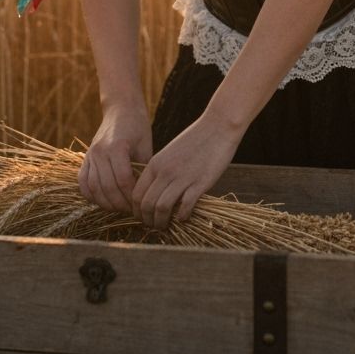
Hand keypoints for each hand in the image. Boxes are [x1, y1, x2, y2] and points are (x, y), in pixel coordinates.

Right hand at [77, 102, 152, 214]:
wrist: (121, 109)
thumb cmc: (138, 126)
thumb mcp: (146, 145)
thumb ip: (143, 169)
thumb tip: (146, 194)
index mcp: (117, 146)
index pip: (123, 180)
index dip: (132, 196)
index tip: (141, 203)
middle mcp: (100, 151)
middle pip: (107, 187)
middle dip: (120, 203)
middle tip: (132, 211)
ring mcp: (90, 154)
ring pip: (93, 187)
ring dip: (106, 202)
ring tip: (119, 208)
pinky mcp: (85, 158)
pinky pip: (82, 181)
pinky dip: (90, 195)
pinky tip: (102, 201)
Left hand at [130, 113, 242, 230]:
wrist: (218, 127)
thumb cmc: (195, 140)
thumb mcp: (170, 153)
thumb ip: (161, 171)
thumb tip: (156, 192)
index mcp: (155, 164)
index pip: (136, 194)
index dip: (137, 211)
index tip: (143, 217)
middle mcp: (165, 172)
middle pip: (146, 205)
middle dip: (147, 220)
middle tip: (154, 226)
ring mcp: (182, 178)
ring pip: (161, 208)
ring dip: (161, 222)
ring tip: (166, 226)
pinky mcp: (199, 183)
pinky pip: (184, 207)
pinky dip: (181, 216)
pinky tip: (184, 217)